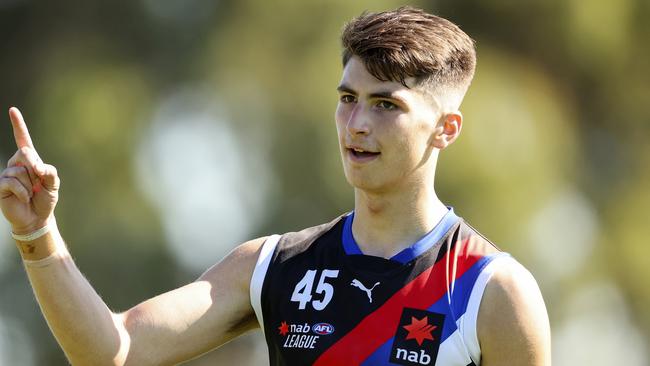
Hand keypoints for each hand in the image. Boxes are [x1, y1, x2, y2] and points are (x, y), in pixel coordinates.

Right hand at [0, 107, 58, 234]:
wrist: (37, 218)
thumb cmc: (45, 199)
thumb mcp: (54, 184)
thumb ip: (50, 171)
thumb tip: (37, 167)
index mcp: (30, 160)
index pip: (23, 139)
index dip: (18, 125)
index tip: (12, 110)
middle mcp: (16, 164)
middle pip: (25, 153)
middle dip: (35, 167)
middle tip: (37, 182)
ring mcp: (7, 174)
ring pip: (20, 170)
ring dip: (30, 184)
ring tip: (30, 193)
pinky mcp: (1, 186)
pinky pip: (12, 182)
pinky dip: (22, 192)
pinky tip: (24, 198)